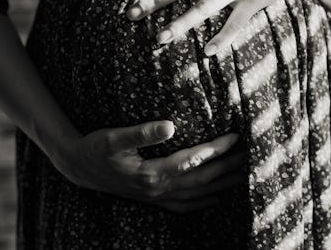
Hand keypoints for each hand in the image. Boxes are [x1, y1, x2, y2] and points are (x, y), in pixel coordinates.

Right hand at [50, 120, 246, 212]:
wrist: (78, 168)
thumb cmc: (96, 148)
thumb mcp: (113, 138)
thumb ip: (142, 132)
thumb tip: (170, 124)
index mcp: (152, 173)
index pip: (193, 160)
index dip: (217, 148)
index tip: (236, 135)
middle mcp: (158, 189)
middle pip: (203, 179)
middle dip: (229, 167)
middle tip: (252, 154)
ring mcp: (157, 197)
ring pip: (199, 194)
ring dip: (224, 184)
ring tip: (246, 174)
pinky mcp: (154, 199)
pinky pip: (185, 205)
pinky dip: (204, 202)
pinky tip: (217, 197)